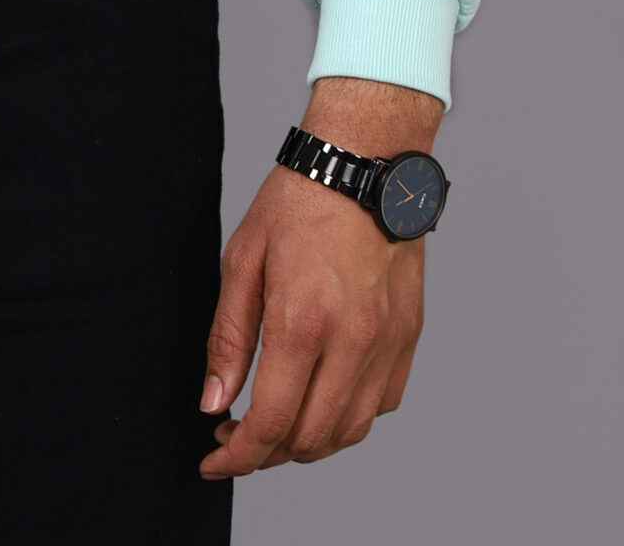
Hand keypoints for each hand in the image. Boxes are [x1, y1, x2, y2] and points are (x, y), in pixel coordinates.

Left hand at [199, 76, 441, 478]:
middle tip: (235, 437)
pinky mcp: (409, 337)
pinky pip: (380, 404)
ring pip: (350, 430)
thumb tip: (215, 402)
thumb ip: (229, 339)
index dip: (239, 455)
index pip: (273, 422)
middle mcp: (353, 341)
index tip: (214, 461)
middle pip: (312, 438)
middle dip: (267, 453)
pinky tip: (320, 398)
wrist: (363, 162)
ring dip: (308, 442)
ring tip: (275, 424)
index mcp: (304, 321)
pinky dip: (347, 417)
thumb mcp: (243, 260)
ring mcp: (388, 342)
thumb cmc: (298, 202)